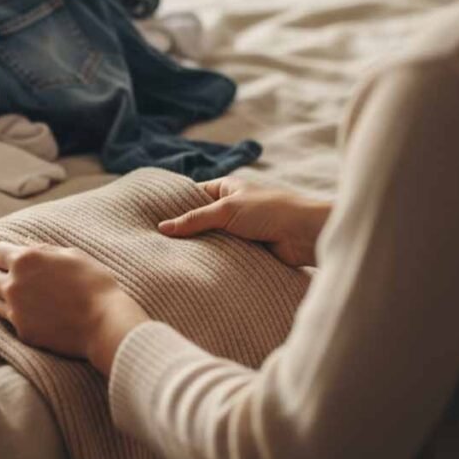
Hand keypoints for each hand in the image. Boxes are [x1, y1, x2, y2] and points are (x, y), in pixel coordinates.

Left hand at [0, 242, 149, 375]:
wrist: (105, 322)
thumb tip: (27, 248)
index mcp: (25, 260)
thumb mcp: (71, 254)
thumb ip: (43, 251)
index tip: (12, 259)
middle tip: (18, 279)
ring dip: (6, 297)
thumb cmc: (94, 283)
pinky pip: (11, 321)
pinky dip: (20, 317)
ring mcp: (16, 311)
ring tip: (30, 299)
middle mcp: (14, 284)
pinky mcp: (22, 332)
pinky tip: (40, 316)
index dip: (4, 255)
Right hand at [158, 177, 330, 267]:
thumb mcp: (227, 209)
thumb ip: (195, 219)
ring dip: (200, 248)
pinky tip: (195, 269)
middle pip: (200, 220)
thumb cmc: (270, 211)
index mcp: (226, 188)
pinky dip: (214, 261)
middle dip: (184, 231)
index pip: (193, 195)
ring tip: (171, 259)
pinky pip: (224, 255)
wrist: (305, 235)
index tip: (152, 218)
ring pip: (211, 239)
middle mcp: (232, 208)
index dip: (175, 205)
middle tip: (156, 243)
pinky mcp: (247, 250)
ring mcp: (239, 230)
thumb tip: (163, 227)